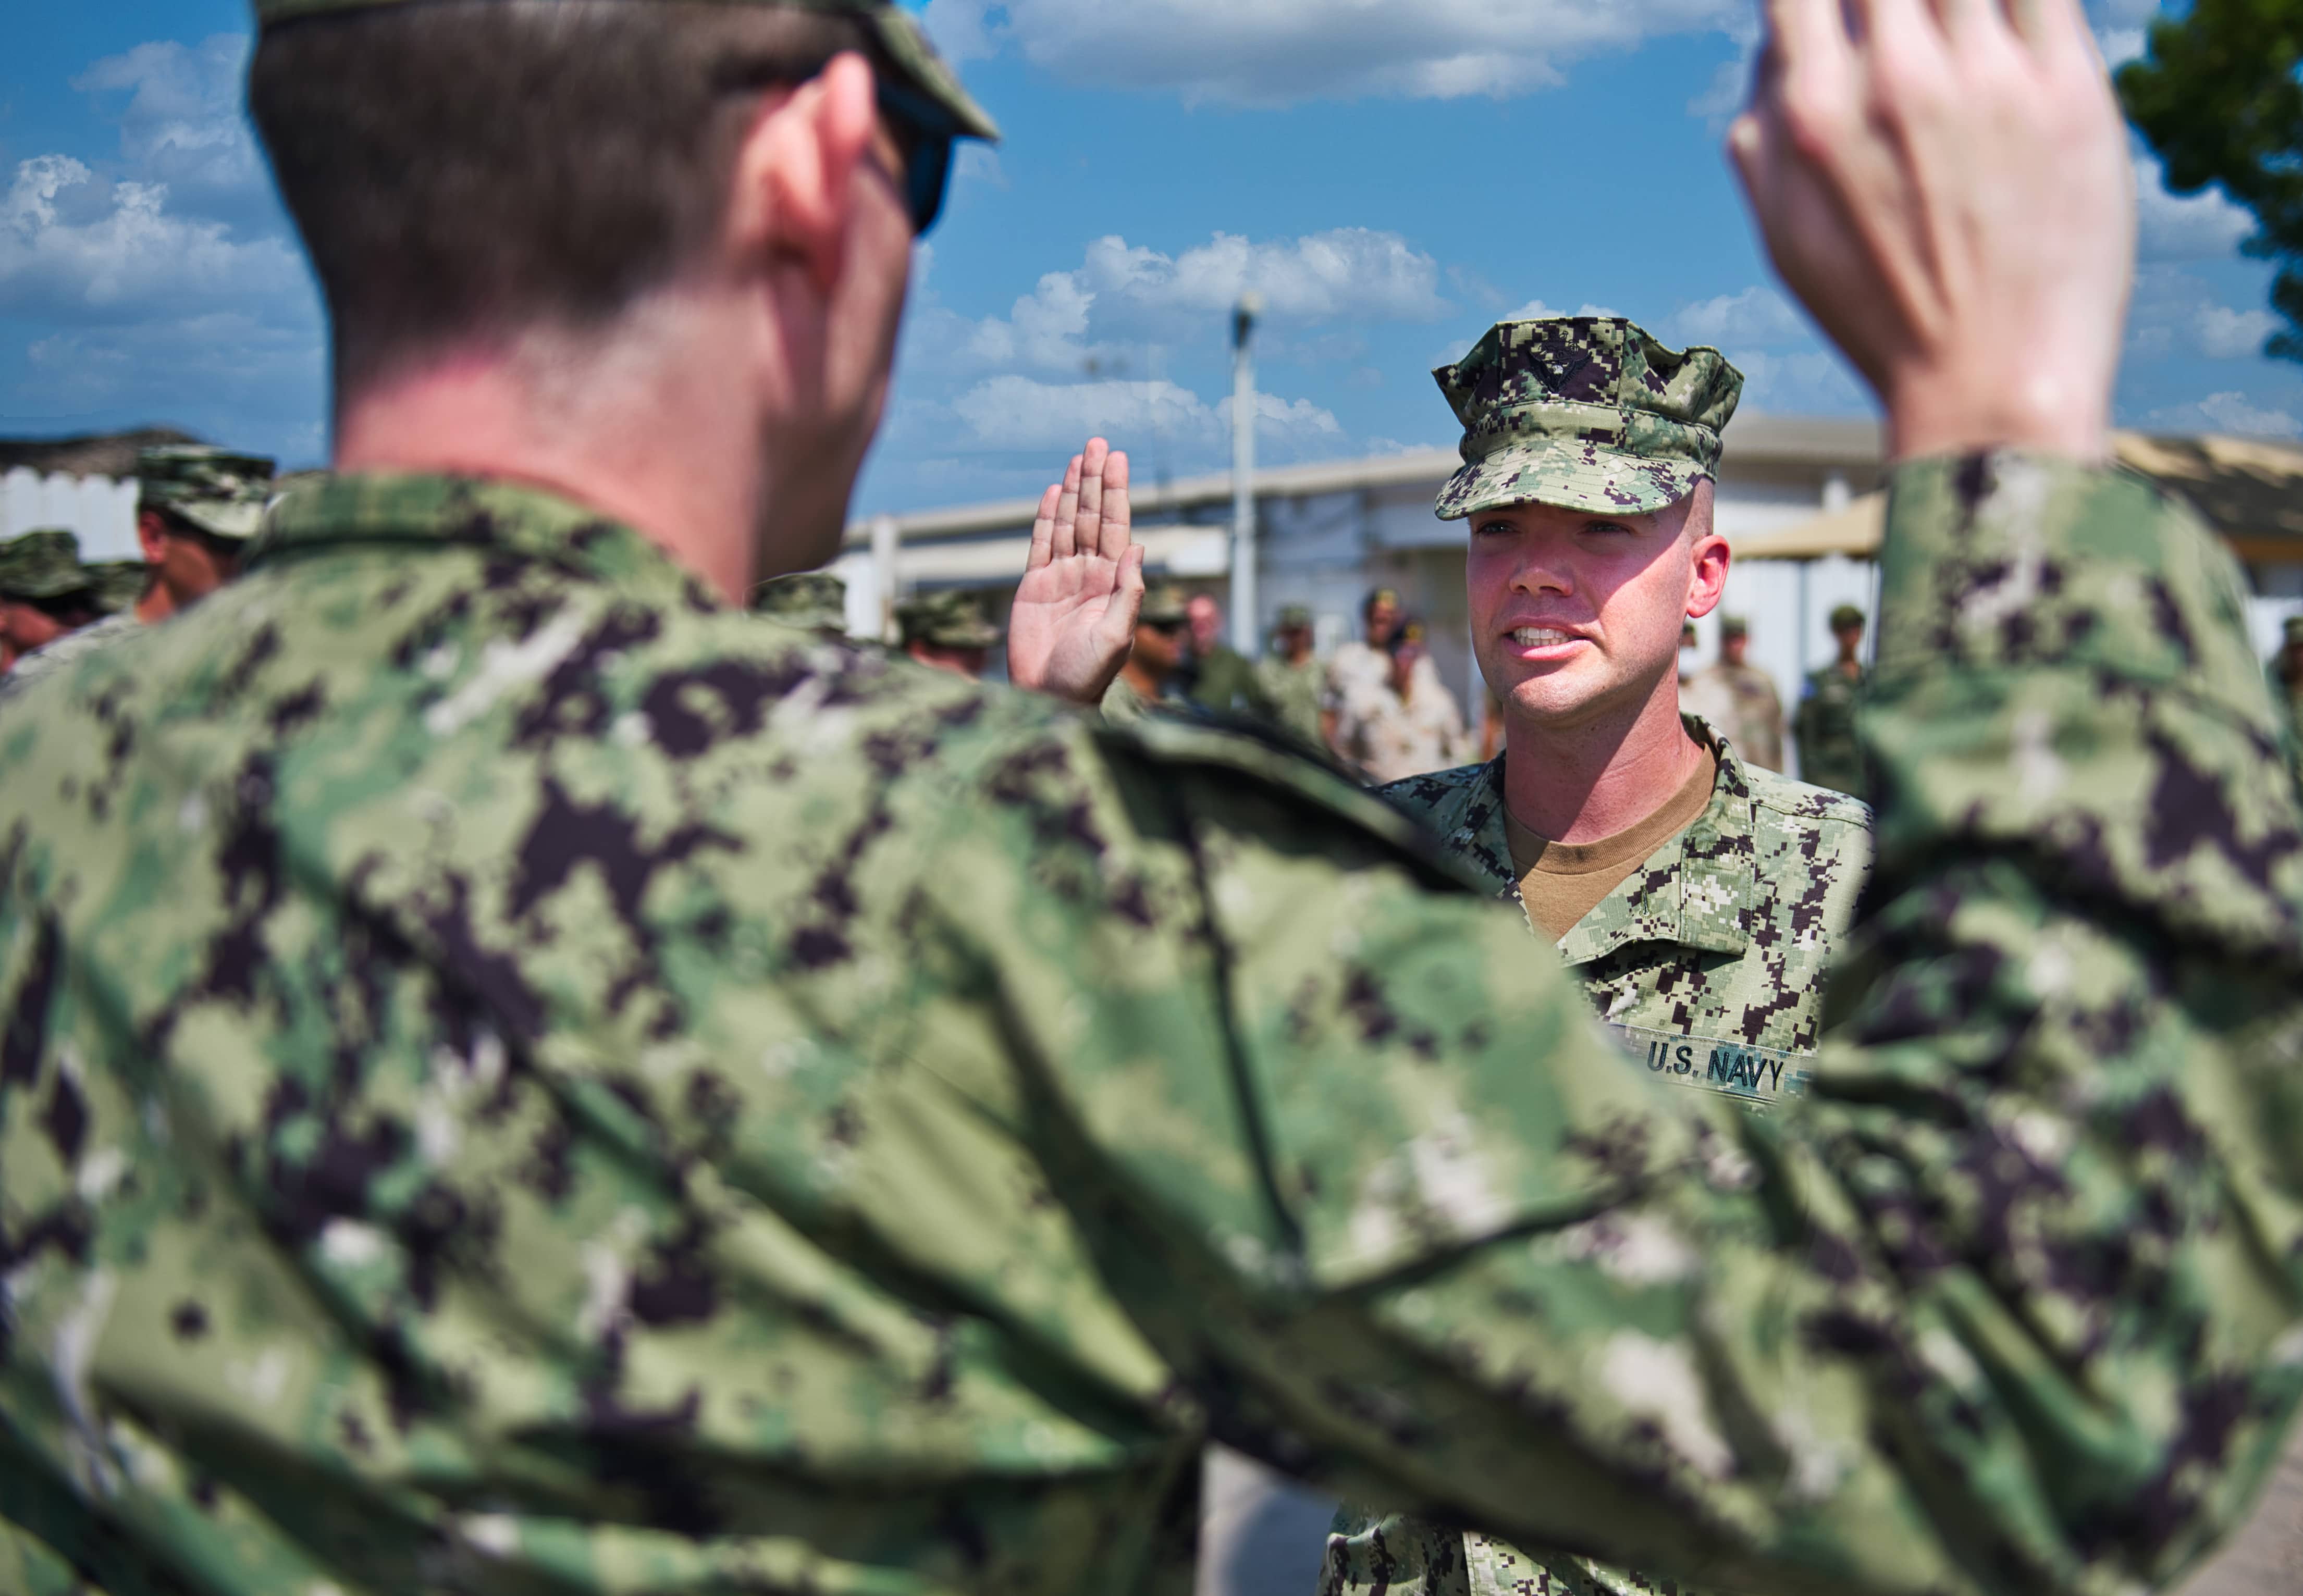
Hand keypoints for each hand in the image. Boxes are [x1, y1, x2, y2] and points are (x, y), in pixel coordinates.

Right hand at [1007, 439, 1145, 704]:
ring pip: (1069, 524)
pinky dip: (1047, 518)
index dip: (1116, 491)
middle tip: (1097, 443)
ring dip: (1074, 490)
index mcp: (1113, 582)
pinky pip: (1041, 544)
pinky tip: (1055, 493)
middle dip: (1095, 480)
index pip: (1117, 527)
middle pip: (1093, 517)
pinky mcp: (1035, 586)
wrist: (1049, 697)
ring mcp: (1062, 578)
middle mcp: (1090, 574)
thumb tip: (1137, 547)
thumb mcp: (1116, 635)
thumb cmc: (1087, 674)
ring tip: (1078, 457)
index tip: (1117, 458)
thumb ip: (1128, 592)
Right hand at [1728, 0, 2130, 460]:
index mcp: (1812, 113)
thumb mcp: (1781, 233)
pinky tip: (2008, 26)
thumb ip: (1761, 128)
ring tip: (1955, 34)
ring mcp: (1988, 80)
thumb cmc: (1880, 314)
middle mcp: (1895, 81)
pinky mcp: (2070, 90)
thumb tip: (1775, 39)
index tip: (1839, 14)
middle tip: (1906, 34)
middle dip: (1886, 0)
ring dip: (1954, 4)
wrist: (1991, 386)